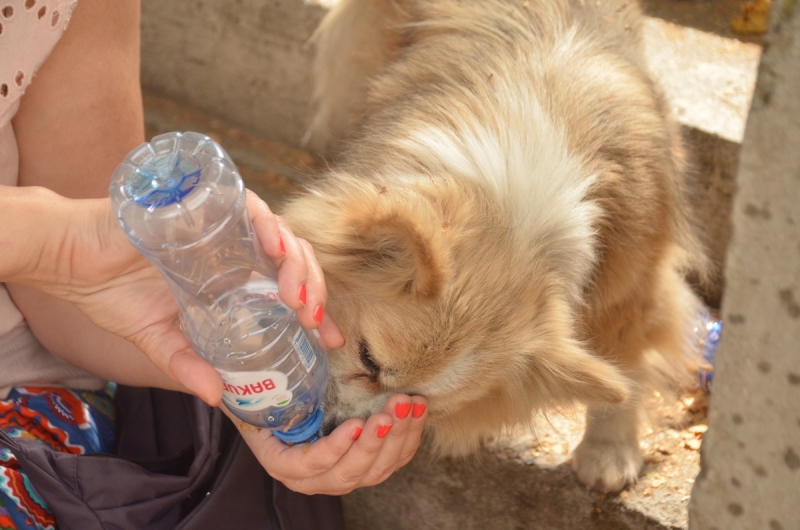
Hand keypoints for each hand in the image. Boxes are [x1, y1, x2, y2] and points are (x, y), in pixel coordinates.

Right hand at [16, 187, 343, 403]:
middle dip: (314, 290)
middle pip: (295, 262)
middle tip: (314, 322)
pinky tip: (274, 247)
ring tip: (298, 299)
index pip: (289, 289)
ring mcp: (224, 227)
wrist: (68, 258)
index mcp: (233, 281)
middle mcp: (236, 252)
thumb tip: (219, 399)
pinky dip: (267, 225)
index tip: (333, 340)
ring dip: (297, 264)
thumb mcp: (158, 339)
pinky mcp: (206, 205)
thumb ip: (189, 365)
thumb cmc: (113, 294)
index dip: (318, 311)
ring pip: (281, 235)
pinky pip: (248, 207)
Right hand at [223, 394, 427, 494]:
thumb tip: (211, 391)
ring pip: (374, 470)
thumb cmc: (246, 374)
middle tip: (389, 412)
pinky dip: (408, 436)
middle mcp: (309, 471)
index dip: (332, 453)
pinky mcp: (363, 454)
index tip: (355, 427)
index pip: (305, 468)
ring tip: (408, 405)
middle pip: (345, 476)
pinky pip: (391, 457)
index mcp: (278, 457)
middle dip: (373, 447)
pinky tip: (418, 408)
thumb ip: (203, 377)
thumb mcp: (226, 371)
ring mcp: (339, 465)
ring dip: (397, 440)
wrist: (267, 374)